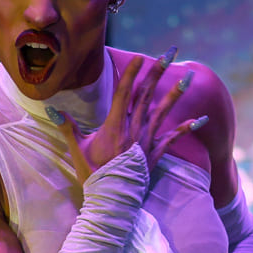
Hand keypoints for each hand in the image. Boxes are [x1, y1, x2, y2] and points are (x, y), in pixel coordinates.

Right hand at [57, 51, 196, 183]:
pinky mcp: (154, 155)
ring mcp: (145, 141)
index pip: (124, 93)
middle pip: (146, 95)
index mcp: (114, 125)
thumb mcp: (77, 149)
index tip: (141, 57)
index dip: (133, 73)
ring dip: (176, 93)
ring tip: (189, 77)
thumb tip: (51, 109)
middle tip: (169, 53)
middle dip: (157, 73)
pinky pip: (172, 139)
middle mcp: (133, 129)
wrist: (111, 200)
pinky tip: (200, 120)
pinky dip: (186, 129)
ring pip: (162, 112)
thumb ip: (67, 126)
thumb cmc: (92, 174)